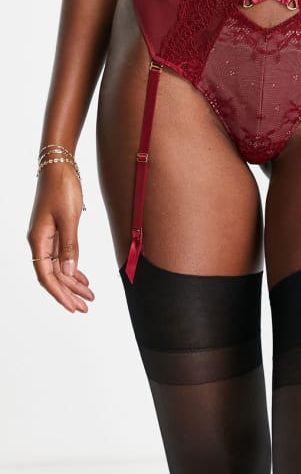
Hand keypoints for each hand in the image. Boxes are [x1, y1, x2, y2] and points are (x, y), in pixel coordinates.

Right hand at [27, 164, 94, 312]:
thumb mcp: (69, 218)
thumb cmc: (62, 188)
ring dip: (74, 282)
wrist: (59, 165)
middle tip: (86, 307)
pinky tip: (83, 278)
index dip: (59, 293)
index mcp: (38, 240)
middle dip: (69, 293)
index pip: (46, 275)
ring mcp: (47, 236)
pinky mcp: (55, 230)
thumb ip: (70, 246)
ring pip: (59, 267)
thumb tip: (70, 273)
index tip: (72, 308)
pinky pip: (62, 256)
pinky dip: (73, 268)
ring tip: (90, 295)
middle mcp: (39, 241)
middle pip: (53, 275)